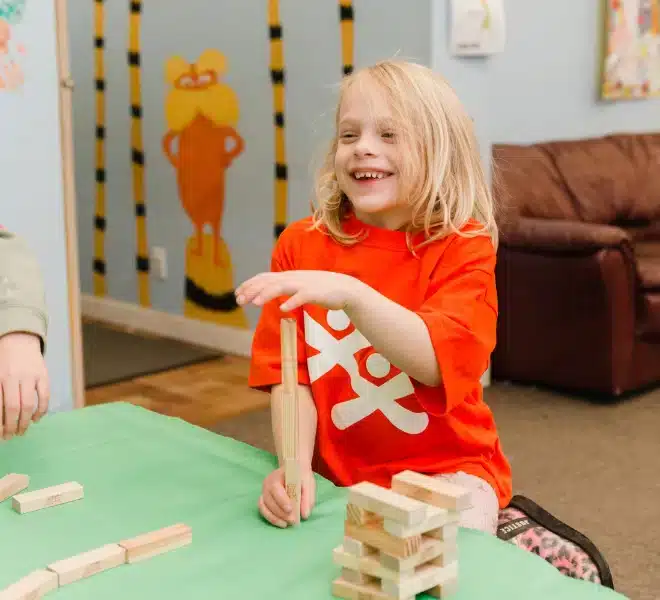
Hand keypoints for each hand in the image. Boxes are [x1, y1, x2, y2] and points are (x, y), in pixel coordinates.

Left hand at [0, 333, 49, 439]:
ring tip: (23, 431)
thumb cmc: (1, 359)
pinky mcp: (43, 375)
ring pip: (29, 404)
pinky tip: (37, 418)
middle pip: (14, 408)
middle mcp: (14, 377)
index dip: (0, 423)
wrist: (18, 339)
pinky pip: (44, 396)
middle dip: (12, 426)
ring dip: (26, 421)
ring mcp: (30, 376)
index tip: (0, 435)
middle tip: (11, 436)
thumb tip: (0, 416)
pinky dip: (41, 410)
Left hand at [235, 270, 362, 312]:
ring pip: (281, 287)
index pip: (265, 277)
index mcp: (289, 276)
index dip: (250, 284)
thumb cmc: (322, 290)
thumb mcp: (300, 286)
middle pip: (269, 281)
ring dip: (266, 294)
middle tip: (238, 300)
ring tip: (254, 303)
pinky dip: (292, 302)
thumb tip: (272, 294)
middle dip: (252, 289)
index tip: (238, 294)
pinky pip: (301, 297)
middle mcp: (294, 278)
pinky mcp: (315, 293)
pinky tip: (282, 309)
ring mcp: (304, 284)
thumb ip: (287, 287)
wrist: (346, 289)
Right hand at [258, 466, 316, 527]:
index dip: (281, 500)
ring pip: (265, 508)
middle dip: (281, 513)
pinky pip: (264, 511)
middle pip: (269, 501)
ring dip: (275, 518)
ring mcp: (264, 493)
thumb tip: (305, 515)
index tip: (290, 509)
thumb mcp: (308, 482)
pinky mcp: (264, 500)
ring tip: (287, 524)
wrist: (294, 468)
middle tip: (293, 521)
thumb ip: (308, 498)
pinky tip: (282, 523)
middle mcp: (267, 485)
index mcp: (276, 476)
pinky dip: (271, 519)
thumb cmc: (301, 475)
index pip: (275, 489)